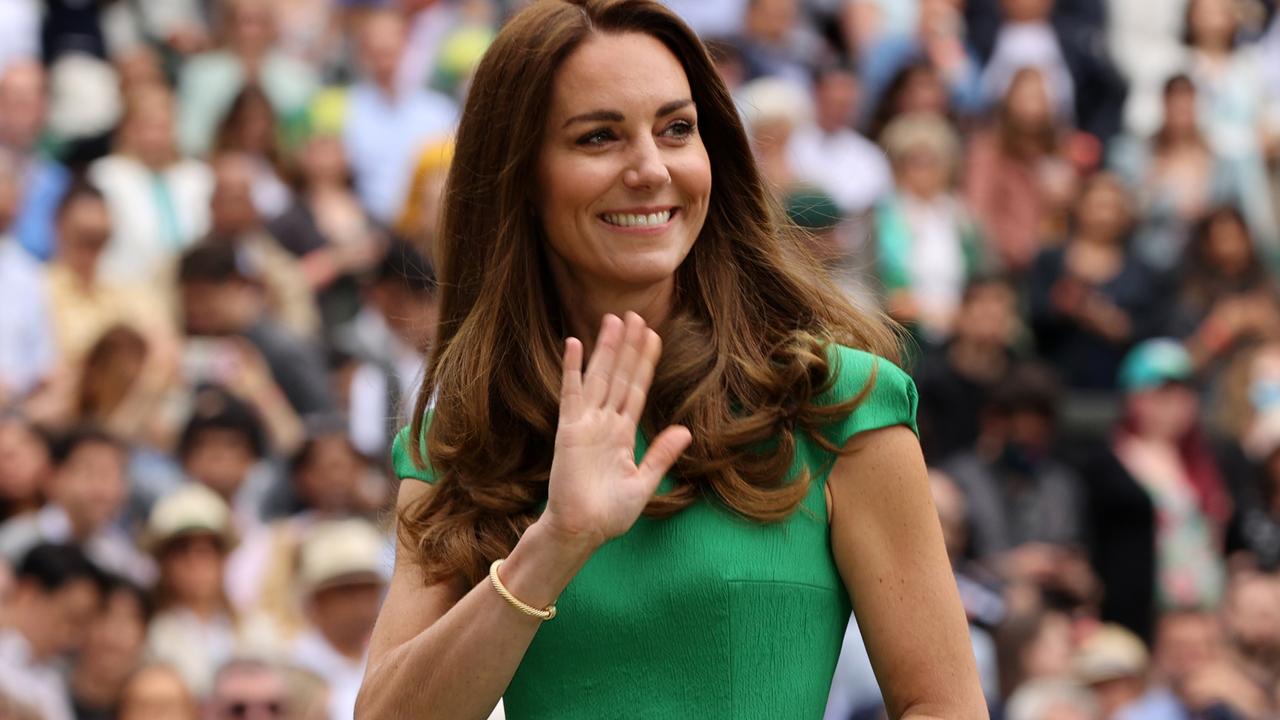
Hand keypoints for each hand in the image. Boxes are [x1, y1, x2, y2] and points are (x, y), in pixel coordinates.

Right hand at [538, 313, 691, 550]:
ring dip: (606, 348)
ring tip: (614, 319)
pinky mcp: (569, 429)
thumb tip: (686, 430)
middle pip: (619, 375)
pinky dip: (572, 368)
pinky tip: (574, 342)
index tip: (654, 336)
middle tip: (634, 314)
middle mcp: (604, 423)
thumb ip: (661, 454)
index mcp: (621, 434)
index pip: (636, 390)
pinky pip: (571, 392)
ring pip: (599, 377)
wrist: (582, 532)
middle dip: (628, 346)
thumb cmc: (608, 515)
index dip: (645, 363)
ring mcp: (586, 423)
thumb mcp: (644, 483)